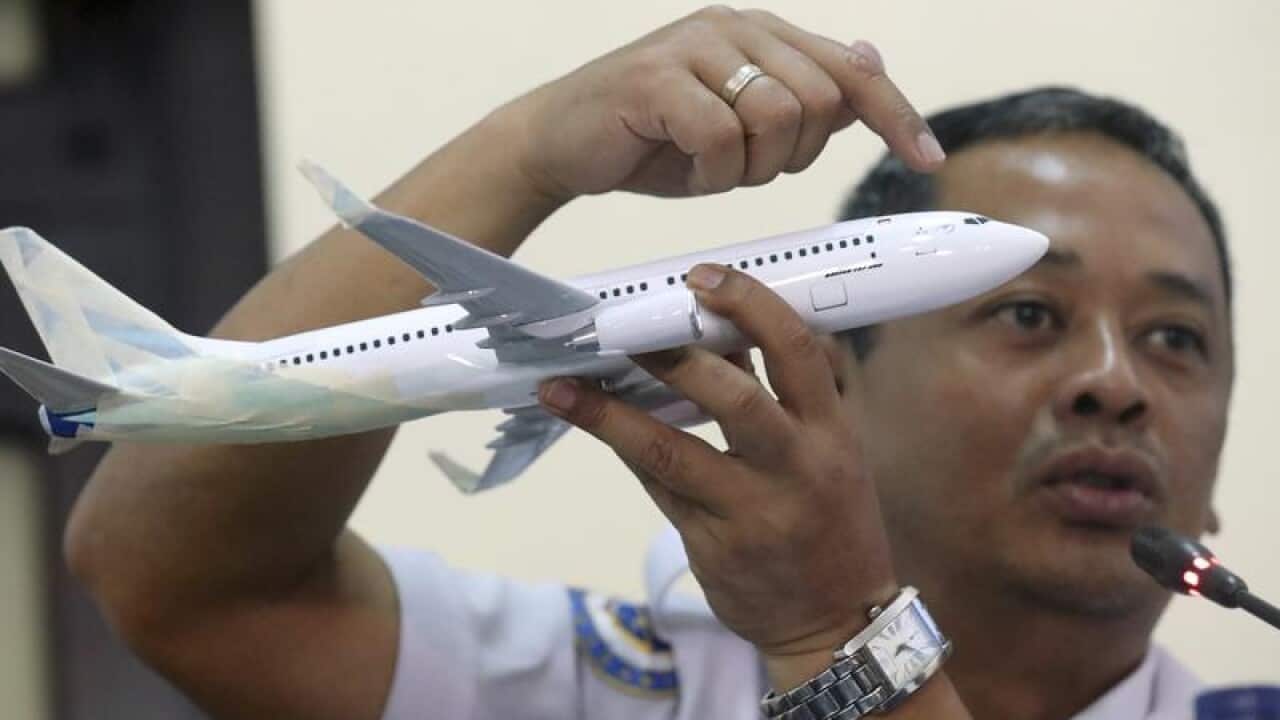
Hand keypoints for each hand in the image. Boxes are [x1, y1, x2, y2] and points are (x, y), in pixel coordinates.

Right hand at [508, 6, 943, 200]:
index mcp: (761, 34)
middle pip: (820, 101)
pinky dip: (709, 174)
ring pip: (777, 119)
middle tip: (745, 168)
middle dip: (793, 157)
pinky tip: (683, 168)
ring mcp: (693, 48)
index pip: (853, 70)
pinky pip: (720, 139)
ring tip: (708, 167)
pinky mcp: (656, 79)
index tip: (928, 158)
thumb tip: (870, 60)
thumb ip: (800, 97)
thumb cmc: (653, 138)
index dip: (896, 115)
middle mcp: (733, 28)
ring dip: (748, 168)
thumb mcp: (738, 124)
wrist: (560, 141)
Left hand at [538, 264, 898, 683]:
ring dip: (609, 413)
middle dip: (672, 355)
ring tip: (563, 384)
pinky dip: (622, 449)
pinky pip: (657, 489)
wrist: (837, 624)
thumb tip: (715, 335)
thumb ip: (780, 401)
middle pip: (734, 397)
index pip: (797, 351)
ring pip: (671, 451)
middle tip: (621, 325)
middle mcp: (798, 469)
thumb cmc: (830, 524)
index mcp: (833, 433)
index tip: (701, 276)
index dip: (748, 305)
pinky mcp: (714, 547)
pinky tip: (587, 420)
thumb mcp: (829, 455)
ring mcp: (754, 513)